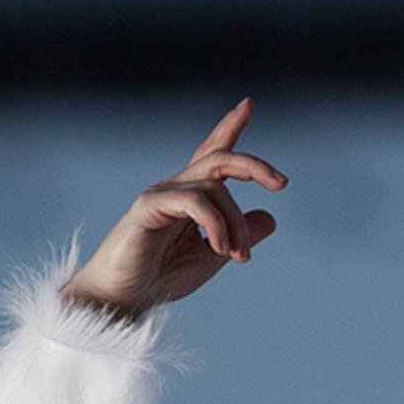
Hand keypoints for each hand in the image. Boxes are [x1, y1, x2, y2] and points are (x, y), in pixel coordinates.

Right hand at [59, 97, 286, 320]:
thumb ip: (239, 235)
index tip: (249, 104)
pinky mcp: (148, 207)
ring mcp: (160, 195)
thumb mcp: (212, 257)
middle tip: (281, 183)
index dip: (229, 128)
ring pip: (214, 188)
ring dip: (236, 222)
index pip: (211, 153)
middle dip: (254, 165)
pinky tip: (222, 250)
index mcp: (189, 196)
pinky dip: (216, 224)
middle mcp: (175, 188)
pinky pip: (194, 202)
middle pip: (219, 159)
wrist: (122, 299)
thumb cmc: (160, 277)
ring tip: (240, 256)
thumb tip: (270, 217)